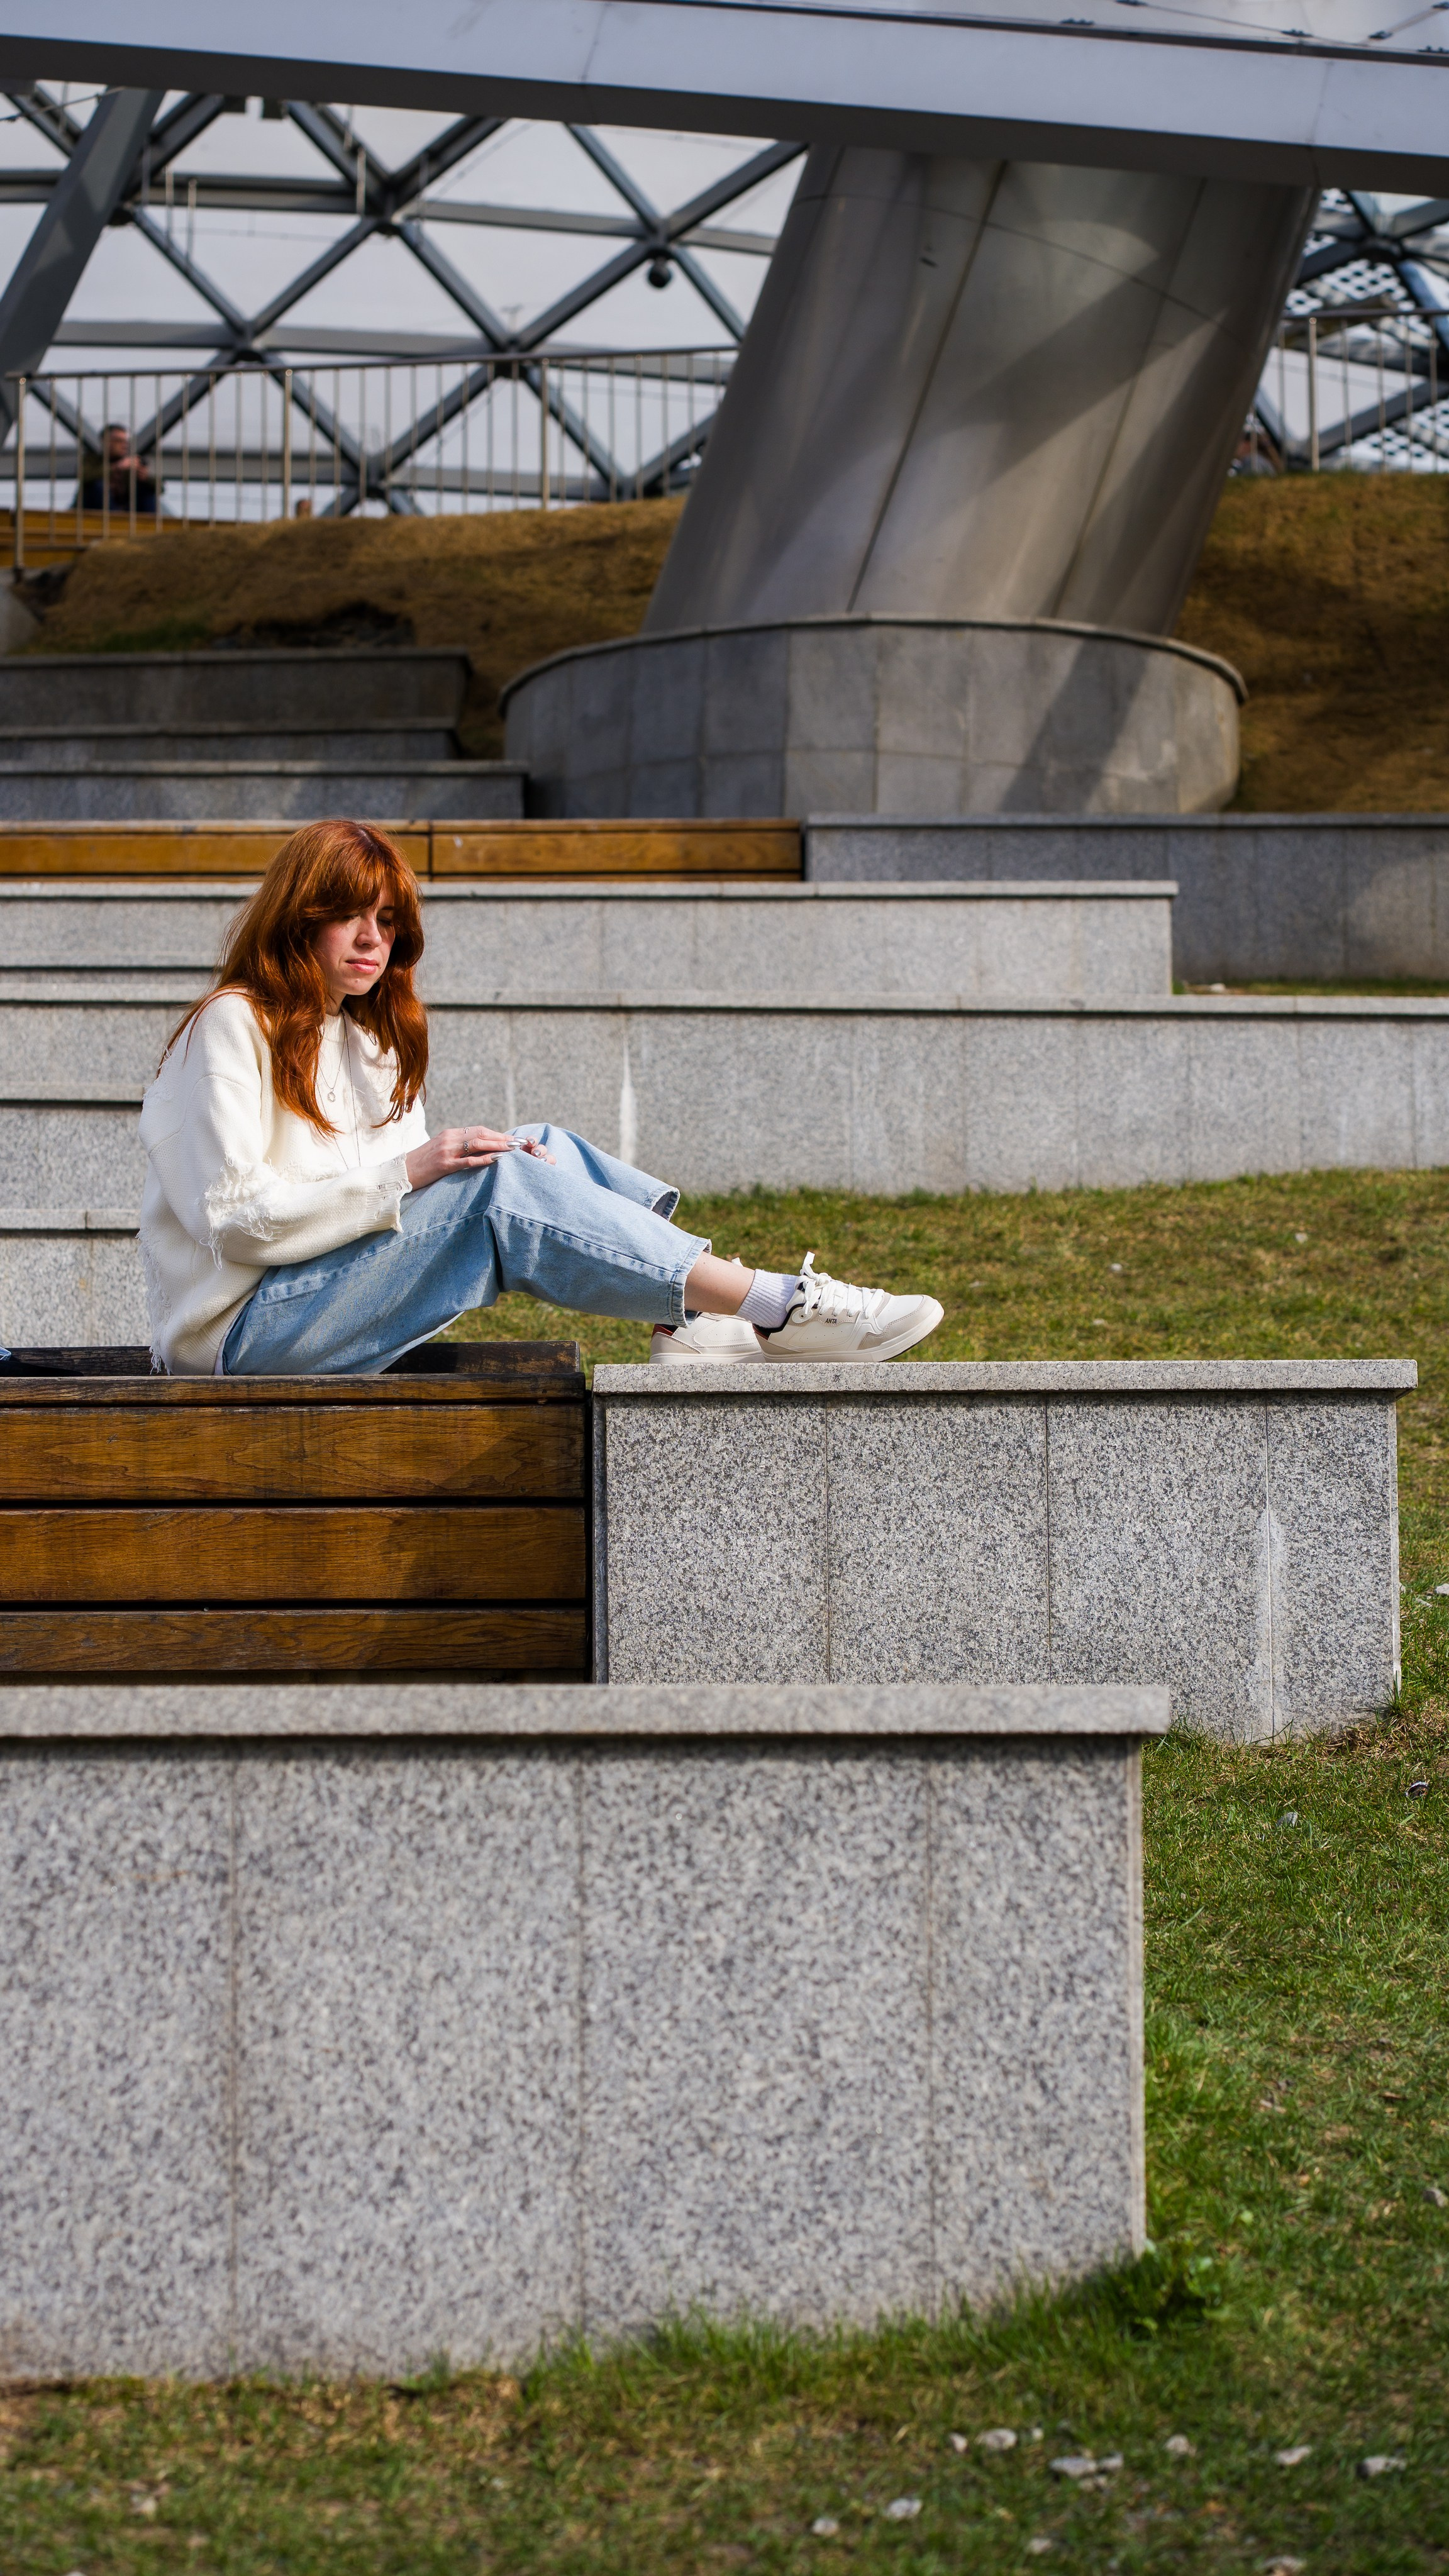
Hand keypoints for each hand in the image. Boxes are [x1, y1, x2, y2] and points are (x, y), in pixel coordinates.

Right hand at [404, 1126, 555, 1189]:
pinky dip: (484, 1159)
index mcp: (450, 1134)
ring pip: (477, 1144)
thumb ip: (457, 1148)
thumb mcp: (440, 1151)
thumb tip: (477, 1150)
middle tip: (521, 1143)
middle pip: (482, 1134)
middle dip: (503, 1138)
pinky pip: (467, 1160)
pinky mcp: (443, 1164)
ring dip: (498, 1146)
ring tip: (515, 1149)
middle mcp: (449, 1138)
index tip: (514, 1139)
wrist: (400, 1172)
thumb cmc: (422, 1164)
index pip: (479, 1130)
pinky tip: (496, 1160)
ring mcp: (446, 1150)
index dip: (498, 1134)